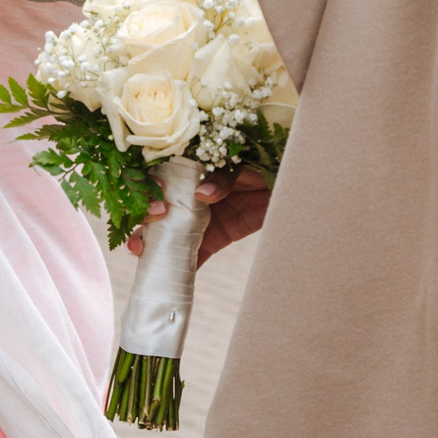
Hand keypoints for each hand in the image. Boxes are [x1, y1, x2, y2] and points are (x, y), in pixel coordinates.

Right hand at [128, 164, 268, 264]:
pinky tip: (172, 276)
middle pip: (157, 209)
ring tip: (143, 253)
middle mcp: (190, 193)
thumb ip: (221, 175)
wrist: (294, 182)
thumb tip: (203, 194)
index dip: (148, 191)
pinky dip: (183, 267)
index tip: (153, 202)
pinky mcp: (217, 237)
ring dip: (152, 245)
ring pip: (169, 233)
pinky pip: (196, 254)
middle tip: (143, 234)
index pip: (159, 179)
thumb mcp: (241, 161)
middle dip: (143, 223)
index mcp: (190, 168)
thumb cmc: (265, 161)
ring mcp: (202, 217)